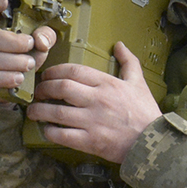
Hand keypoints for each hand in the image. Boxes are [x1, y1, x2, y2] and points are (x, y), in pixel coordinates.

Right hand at [0, 0, 55, 103]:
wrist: (13, 80)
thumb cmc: (23, 54)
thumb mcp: (38, 41)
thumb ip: (45, 35)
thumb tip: (40, 40)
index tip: (4, 2)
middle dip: (14, 43)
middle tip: (30, 47)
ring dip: (14, 63)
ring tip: (29, 64)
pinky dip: (7, 78)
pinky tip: (19, 78)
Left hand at [27, 41, 161, 164]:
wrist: (153, 142)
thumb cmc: (146, 112)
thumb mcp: (139, 83)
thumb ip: (129, 62)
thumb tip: (120, 45)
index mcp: (107, 83)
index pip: (73, 71)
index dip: (54, 71)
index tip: (47, 76)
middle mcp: (97, 100)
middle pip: (60, 88)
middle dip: (44, 89)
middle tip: (38, 92)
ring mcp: (92, 121)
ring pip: (56, 113)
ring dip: (40, 111)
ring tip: (33, 111)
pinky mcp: (90, 141)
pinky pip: (62, 135)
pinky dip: (50, 132)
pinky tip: (46, 130)